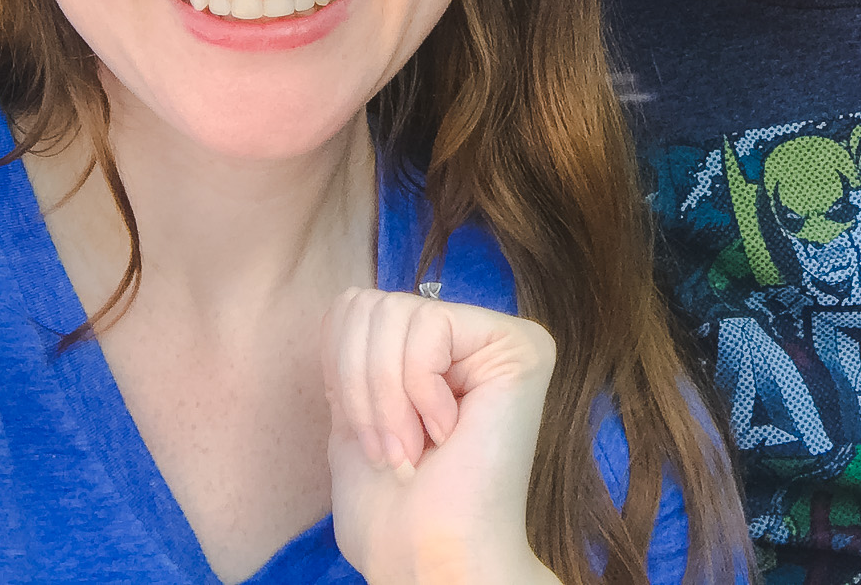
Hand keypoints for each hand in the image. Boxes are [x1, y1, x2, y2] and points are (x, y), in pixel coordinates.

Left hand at [323, 288, 559, 584]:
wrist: (431, 557)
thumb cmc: (393, 513)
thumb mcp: (354, 416)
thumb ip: (355, 357)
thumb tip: (348, 303)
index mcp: (436, 353)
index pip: (357, 308)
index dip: (340, 371)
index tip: (369, 435)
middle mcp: (475, 337)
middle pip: (371, 304)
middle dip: (361, 386)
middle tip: (392, 450)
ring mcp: (501, 338)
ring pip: (395, 311)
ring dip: (386, 397)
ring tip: (413, 448)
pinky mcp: (521, 346)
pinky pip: (428, 327)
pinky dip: (416, 390)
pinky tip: (446, 432)